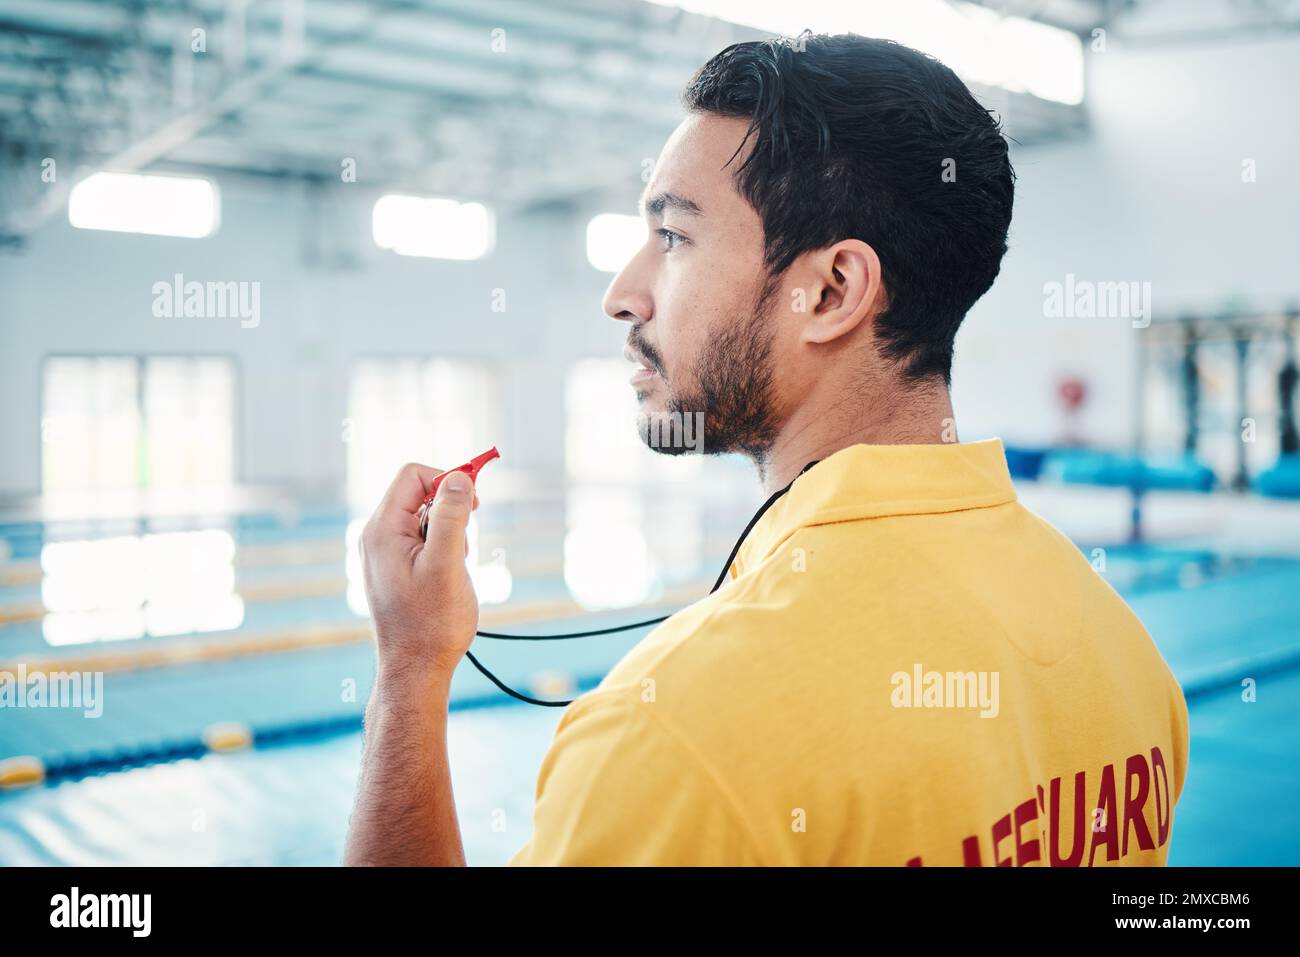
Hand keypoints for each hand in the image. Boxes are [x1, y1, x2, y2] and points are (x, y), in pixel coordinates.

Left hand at [358, 463, 480, 688]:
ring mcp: (383, 553)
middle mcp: (376, 537)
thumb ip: (450, 518)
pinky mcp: (394, 568)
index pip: (414, 476)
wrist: (415, 670)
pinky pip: (421, 540)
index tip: (475, 503)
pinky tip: (447, 579)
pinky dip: (442, 550)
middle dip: (450, 511)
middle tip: (465, 544)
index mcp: (382, 530)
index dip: (447, 479)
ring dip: (449, 533)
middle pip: (419, 494)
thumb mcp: (447, 565)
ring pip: (424, 518)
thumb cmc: (431, 624)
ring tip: (455, 568)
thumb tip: (459, 478)